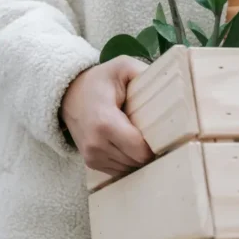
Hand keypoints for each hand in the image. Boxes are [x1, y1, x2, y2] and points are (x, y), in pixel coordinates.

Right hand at [61, 56, 153, 175]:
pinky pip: (119, 171)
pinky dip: (128, 161)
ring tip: (141, 138)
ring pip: (130, 169)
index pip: (141, 150)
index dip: (157, 144)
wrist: (68, 95)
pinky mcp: (91, 162)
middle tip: (157, 133)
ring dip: (139, 157)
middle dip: (150, 151)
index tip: (164, 132)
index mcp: (105, 123)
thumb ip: (143, 72)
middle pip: (137, 161)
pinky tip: (130, 145)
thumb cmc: (98, 81)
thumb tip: (171, 82)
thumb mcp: (121, 67)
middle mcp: (96, 144)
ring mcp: (92, 156)